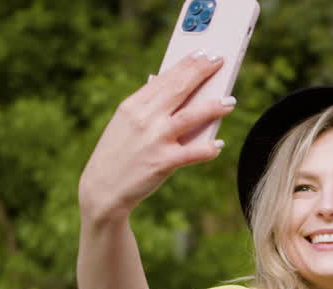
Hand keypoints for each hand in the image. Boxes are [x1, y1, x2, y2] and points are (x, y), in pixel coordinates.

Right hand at [78, 53, 235, 221]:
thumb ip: (146, 107)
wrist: (102, 189)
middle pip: (179, 90)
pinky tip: (218, 144)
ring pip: (190, 116)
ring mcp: (154, 140)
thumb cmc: (118, 155)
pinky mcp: (162, 162)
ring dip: (212, 107)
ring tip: (230, 101)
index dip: (186, 65)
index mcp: (132, 106)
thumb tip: (164, 85)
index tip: (202, 54)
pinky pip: (193, 153)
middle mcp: (143, 119)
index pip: (164, 79)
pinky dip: (208, 148)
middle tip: (219, 61)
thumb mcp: (125, 125)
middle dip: (201, 73)